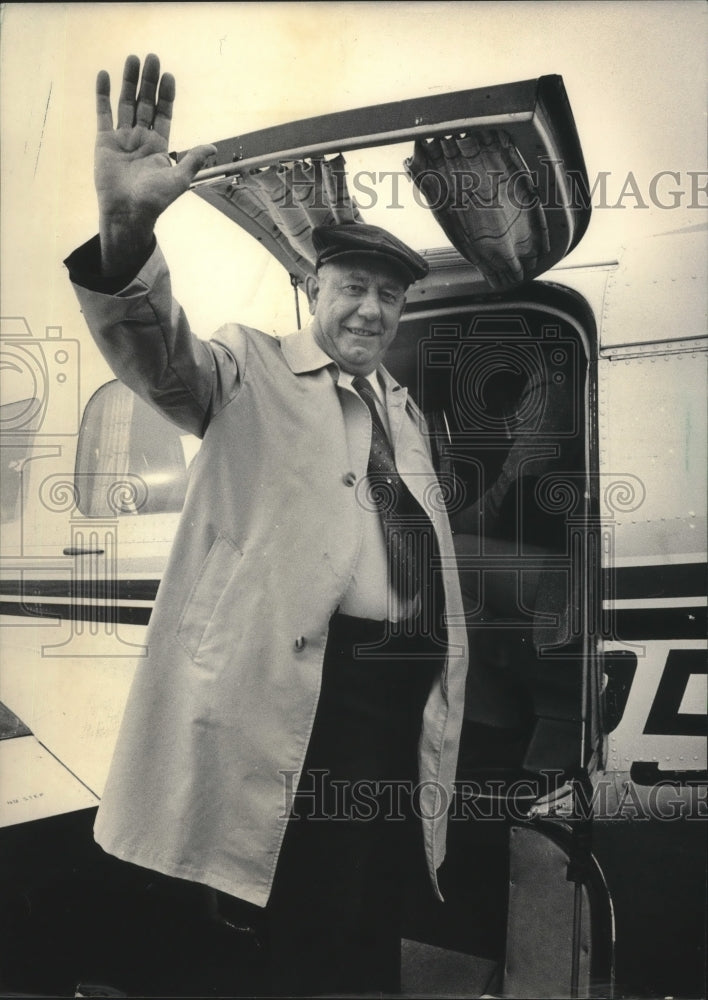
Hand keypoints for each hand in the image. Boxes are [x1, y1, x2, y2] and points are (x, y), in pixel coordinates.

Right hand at [95, 53, 215, 272]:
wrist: (128, 214)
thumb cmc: (154, 201)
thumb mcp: (179, 180)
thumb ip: (193, 160)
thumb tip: (213, 147)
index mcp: (159, 146)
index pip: (164, 114)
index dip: (166, 95)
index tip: (168, 76)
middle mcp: (141, 139)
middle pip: (146, 103)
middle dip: (149, 82)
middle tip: (152, 58)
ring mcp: (122, 139)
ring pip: (126, 103)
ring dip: (129, 81)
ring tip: (132, 59)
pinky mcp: (104, 142)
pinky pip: (103, 113)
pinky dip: (103, 94)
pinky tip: (105, 75)